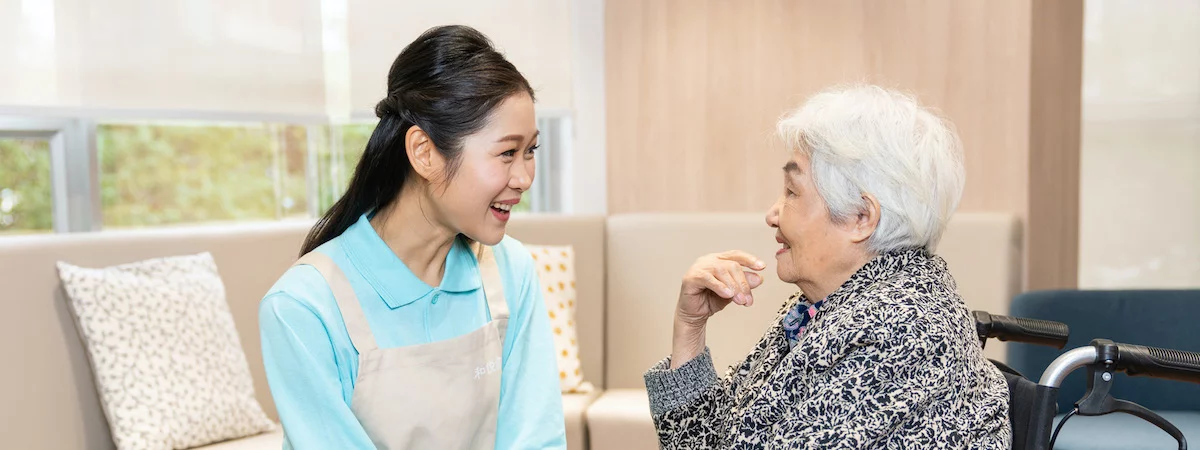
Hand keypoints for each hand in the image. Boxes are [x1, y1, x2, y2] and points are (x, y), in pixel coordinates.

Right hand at [670, 251, 764, 368]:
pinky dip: (720, 286)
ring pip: (721, 270)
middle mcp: (708, 260)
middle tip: (747, 300)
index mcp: (719, 260)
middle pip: (731, 265)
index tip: (762, 266)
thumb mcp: (732, 293)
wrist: (694, 316)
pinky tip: (727, 295)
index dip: (749, 259)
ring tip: (740, 300)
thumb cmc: (710, 301)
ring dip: (733, 286)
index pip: (736, 255)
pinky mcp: (690, 277)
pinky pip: (708, 278)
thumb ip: (743, 285)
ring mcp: (698, 267)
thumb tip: (759, 278)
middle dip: (743, 283)